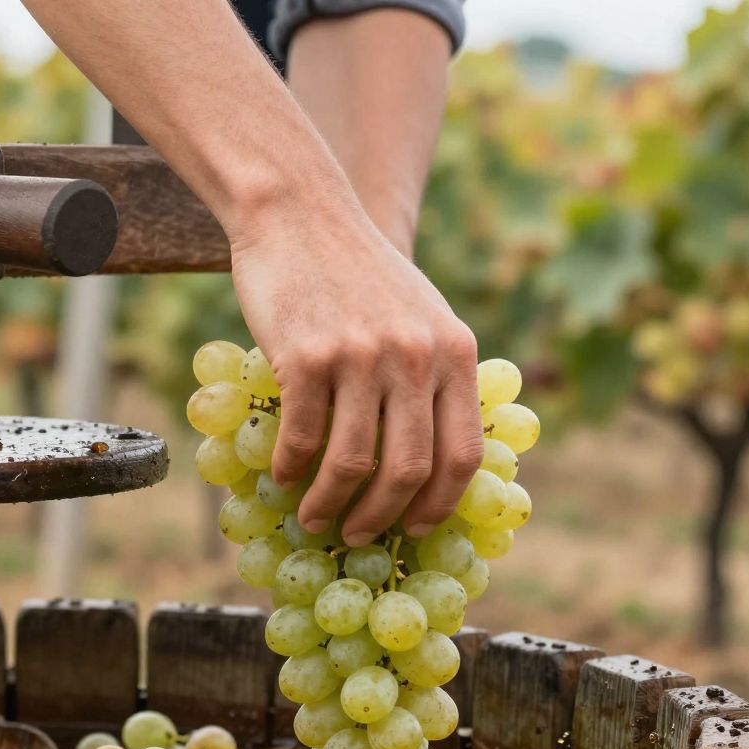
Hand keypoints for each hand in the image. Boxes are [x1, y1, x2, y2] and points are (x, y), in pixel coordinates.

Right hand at [229, 193, 480, 544]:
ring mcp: (362, 356)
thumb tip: (435, 460)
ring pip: (354, 461)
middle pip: (411, 468)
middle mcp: (416, 356)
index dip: (441, 504)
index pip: (465, 453)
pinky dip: (291, 468)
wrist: (300, 214)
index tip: (417, 528)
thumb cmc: (357, 273)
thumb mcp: (421, 315)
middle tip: (358, 534)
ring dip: (331, 504)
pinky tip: (282, 477)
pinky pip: (302, 435)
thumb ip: (435, 375)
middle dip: (383, 517)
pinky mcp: (307, 355)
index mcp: (454, 351)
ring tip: (314, 519)